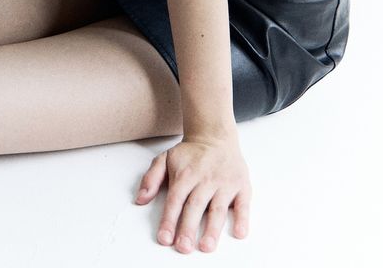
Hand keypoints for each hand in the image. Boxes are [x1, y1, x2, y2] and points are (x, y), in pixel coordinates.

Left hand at [134, 135, 250, 253]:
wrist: (215, 135)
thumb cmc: (189, 153)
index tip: (164, 238)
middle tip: (183, 247)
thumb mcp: (165, 158)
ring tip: (206, 246)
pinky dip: (243, 219)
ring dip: (213, 229)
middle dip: (188, 228)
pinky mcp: (241, 185)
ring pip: (218, 208)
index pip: (175, 200)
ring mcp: (224, 182)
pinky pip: (243, 204)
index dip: (169, 220)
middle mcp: (205, 178)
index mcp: (185, 174)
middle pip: (195, 206)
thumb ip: (151, 178)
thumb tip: (140, 199)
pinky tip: (239, 233)